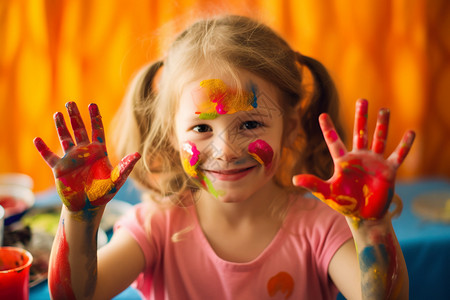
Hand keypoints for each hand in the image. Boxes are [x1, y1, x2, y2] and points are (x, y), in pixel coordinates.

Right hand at [34, 102, 140, 211]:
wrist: (88, 206)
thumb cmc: (104, 193)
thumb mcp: (117, 180)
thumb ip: (126, 166)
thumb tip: (138, 154)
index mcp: (98, 151)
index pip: (97, 130)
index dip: (95, 117)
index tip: (92, 104)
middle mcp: (84, 152)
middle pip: (79, 129)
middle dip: (75, 116)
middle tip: (70, 102)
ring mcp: (71, 159)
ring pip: (65, 138)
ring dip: (61, 127)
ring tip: (57, 114)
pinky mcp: (59, 168)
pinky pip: (49, 156)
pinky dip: (43, 149)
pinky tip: (37, 139)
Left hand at [293, 99, 414, 219]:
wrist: (364, 216)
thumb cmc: (344, 204)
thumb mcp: (327, 193)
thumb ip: (313, 184)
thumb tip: (294, 179)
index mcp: (343, 162)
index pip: (334, 141)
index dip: (328, 128)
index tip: (322, 114)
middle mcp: (359, 158)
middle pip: (360, 133)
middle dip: (361, 117)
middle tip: (362, 100)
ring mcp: (374, 162)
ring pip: (379, 139)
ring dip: (382, 125)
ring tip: (384, 109)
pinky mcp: (388, 170)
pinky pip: (398, 155)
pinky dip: (405, 145)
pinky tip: (411, 132)